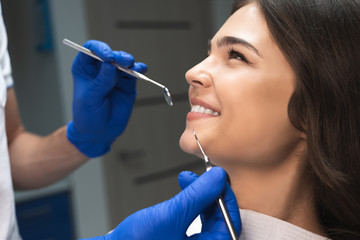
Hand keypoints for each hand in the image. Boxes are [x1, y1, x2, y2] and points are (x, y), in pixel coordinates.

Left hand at [66, 40, 146, 156]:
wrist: (100, 132)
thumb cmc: (88, 114)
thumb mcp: (90, 98)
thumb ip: (101, 82)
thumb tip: (111, 65)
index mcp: (85, 67)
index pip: (91, 50)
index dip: (100, 49)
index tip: (108, 57)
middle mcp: (101, 68)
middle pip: (111, 54)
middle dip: (118, 56)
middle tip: (125, 62)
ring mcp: (115, 75)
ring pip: (124, 62)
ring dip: (129, 62)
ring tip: (132, 66)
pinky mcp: (127, 84)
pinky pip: (134, 73)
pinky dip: (139, 69)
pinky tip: (142, 69)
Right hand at [82, 167, 240, 239]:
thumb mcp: (170, 216)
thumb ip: (197, 196)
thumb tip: (218, 178)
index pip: (229, 222)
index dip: (225, 196)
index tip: (217, 177)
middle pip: (219, 218)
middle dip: (210, 192)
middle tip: (202, 175)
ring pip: (207, 215)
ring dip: (199, 194)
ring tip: (187, 178)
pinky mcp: (182, 238)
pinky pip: (195, 216)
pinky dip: (190, 200)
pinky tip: (184, 187)